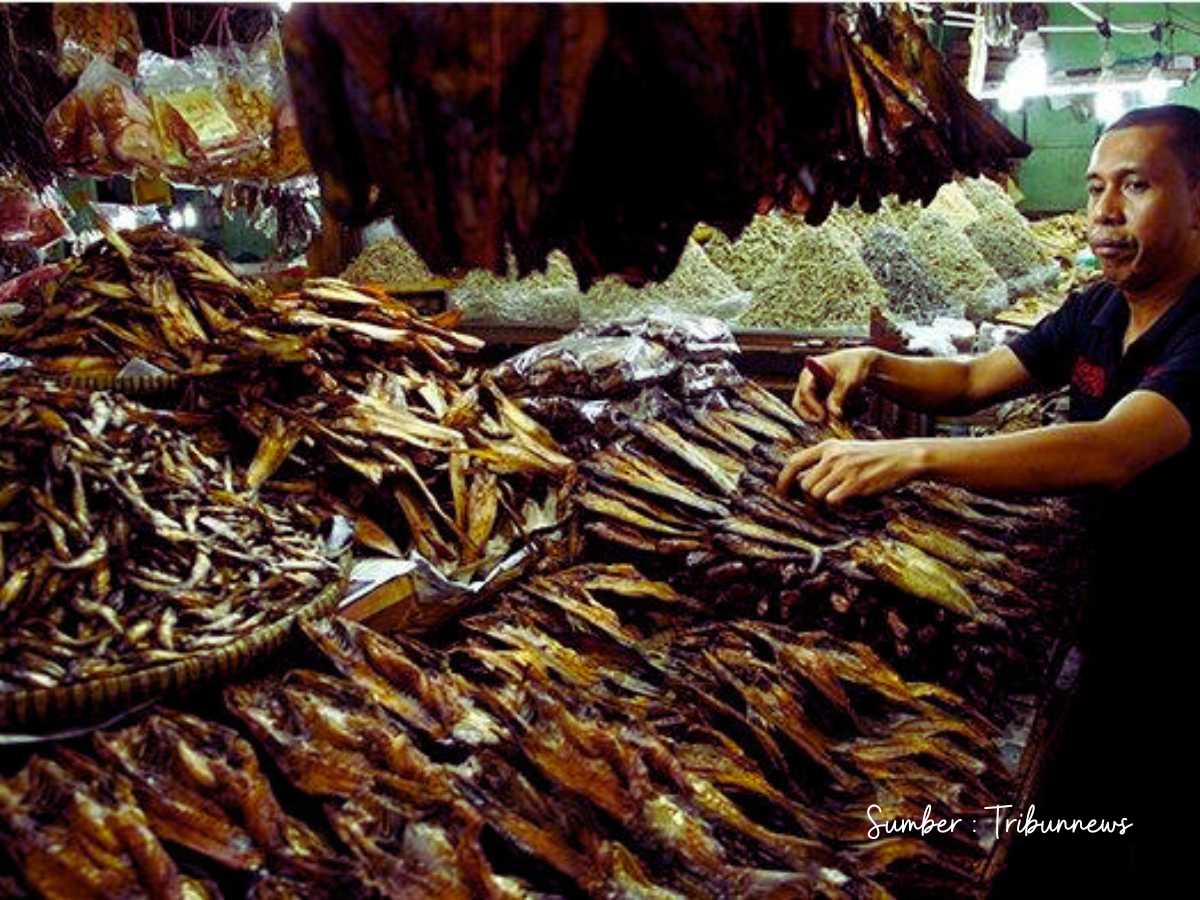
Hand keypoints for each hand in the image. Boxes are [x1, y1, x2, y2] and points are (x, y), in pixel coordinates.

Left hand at [776, 439, 927, 504]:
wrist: (903, 457)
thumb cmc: (873, 457)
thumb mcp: (846, 450)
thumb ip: (825, 461)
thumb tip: (802, 482)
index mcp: (827, 447)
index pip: (794, 462)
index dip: (783, 480)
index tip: (782, 493)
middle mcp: (832, 456)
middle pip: (804, 485)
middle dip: (809, 497)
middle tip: (821, 502)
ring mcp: (843, 470)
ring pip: (816, 494)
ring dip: (824, 502)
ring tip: (840, 497)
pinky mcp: (855, 483)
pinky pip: (832, 501)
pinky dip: (837, 505)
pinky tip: (850, 499)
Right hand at [791, 348, 876, 422]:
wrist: (863, 364)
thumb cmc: (854, 366)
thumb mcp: (848, 380)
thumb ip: (839, 396)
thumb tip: (833, 414)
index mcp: (809, 372)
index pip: (804, 391)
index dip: (812, 406)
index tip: (823, 417)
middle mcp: (807, 384)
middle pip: (800, 404)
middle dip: (811, 416)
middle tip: (826, 424)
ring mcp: (813, 393)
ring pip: (809, 412)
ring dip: (823, 417)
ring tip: (842, 415)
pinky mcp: (820, 402)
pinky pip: (819, 414)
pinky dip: (829, 417)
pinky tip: (846, 411)